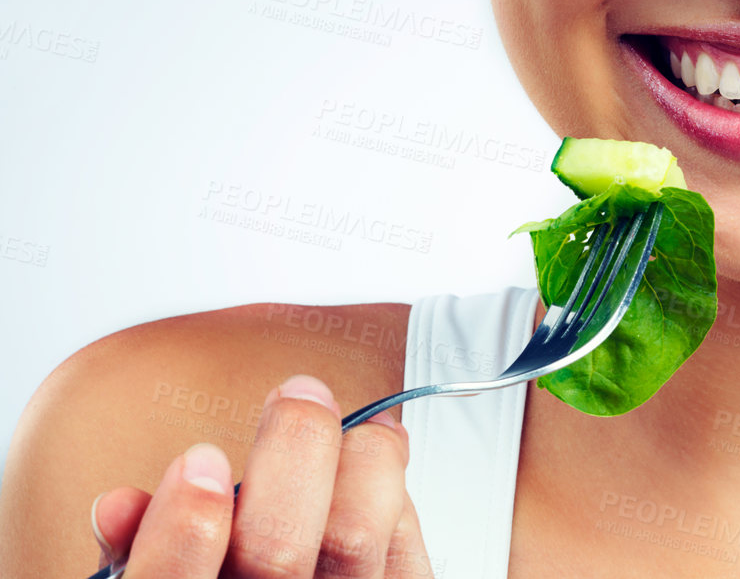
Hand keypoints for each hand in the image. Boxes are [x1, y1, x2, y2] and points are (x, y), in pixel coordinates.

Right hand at [88, 374, 433, 576]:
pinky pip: (406, 552)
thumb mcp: (162, 574)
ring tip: (361, 425)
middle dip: (292, 455)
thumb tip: (119, 503)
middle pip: (277, 553)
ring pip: (355, 537)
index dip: (183, 527)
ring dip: (362, 461)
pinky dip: (396, 499)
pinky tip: (382, 470)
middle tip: (298, 393)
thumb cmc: (224, 574)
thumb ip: (140, 550)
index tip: (199, 459)